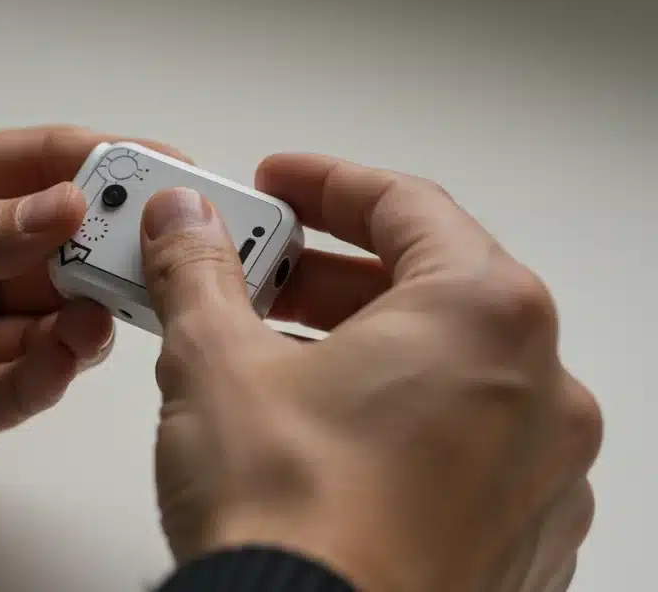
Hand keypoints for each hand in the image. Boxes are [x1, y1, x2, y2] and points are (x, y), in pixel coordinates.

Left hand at [0, 125, 179, 492]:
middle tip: (161, 251)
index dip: (104, 167)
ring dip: (90, 314)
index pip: (37, 167)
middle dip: (113, 247)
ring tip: (111, 307)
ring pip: (50, 322)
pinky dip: (48, 375)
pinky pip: (12, 390)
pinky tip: (68, 354)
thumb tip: (66, 209)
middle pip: (60, 248)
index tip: (164, 171)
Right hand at [140, 154, 601, 591]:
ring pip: (448, 373)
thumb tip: (181, 226)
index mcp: (484, 318)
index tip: (277, 183)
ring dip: (362, 350)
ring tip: (274, 361)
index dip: (325, 184)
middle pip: (429, 290)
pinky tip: (323, 439)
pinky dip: (397, 423)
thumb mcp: (215, 363)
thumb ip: (199, 271)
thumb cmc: (291, 521)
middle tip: (257, 276)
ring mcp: (541, 475)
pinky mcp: (521, 540)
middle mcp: (539, 391)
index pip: (406, 206)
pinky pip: (461, 448)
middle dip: (329, 275)